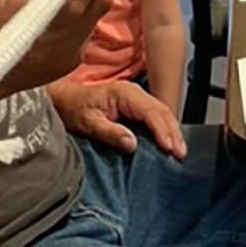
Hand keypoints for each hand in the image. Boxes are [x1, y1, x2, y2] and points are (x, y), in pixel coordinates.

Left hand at [49, 80, 186, 158]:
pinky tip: (171, 143)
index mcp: (124, 94)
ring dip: (172, 131)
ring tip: (180, 152)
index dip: (162, 131)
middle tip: (180, 154)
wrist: (65, 100)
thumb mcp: (88, 123)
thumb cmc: (74, 109)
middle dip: (173, 132)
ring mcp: (137, 98)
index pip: (150, 112)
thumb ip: (110, 133)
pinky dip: (166, 129)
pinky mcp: (136, 106)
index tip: (169, 148)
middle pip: (162, 111)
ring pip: (162, 113)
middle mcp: (134, 92)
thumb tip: (132, 144)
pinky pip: (156, 116)